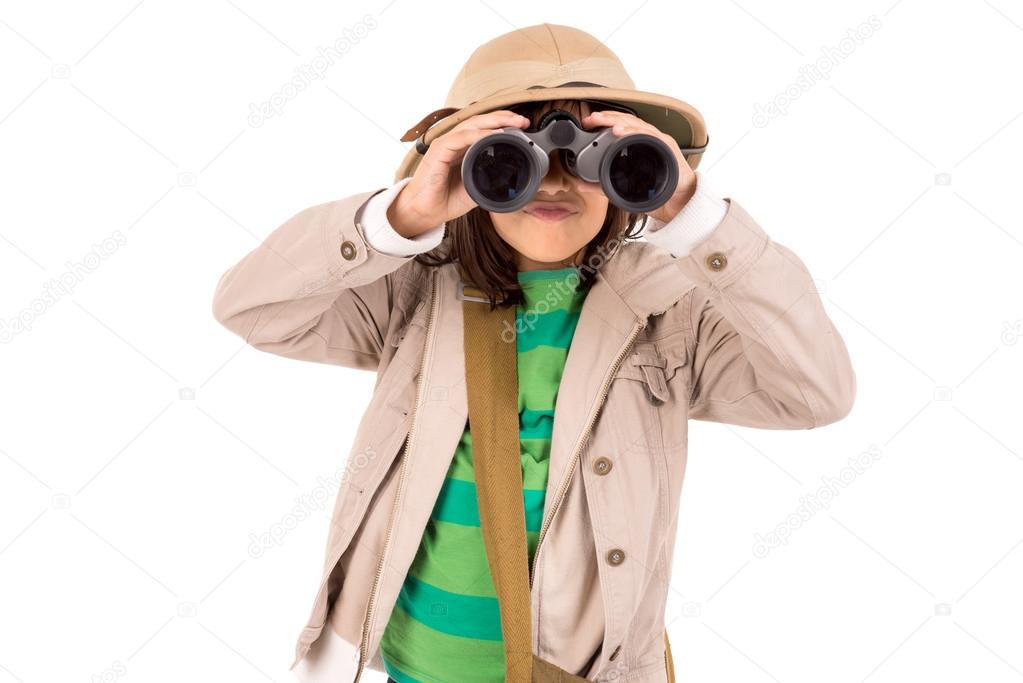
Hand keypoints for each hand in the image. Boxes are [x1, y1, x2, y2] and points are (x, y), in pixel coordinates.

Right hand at [387, 110, 530, 237]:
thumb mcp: (475, 188)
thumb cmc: (445, 199)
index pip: (484, 128)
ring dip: (494, 122)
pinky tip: (492, 134)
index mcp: (463, 148)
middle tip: (523, 121)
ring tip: (512, 123)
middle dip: (503, 118)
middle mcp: (454, 142)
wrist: (425, 212)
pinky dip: (478, 135)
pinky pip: (460, 137)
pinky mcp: (439, 150)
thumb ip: (489, 179)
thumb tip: (511, 177)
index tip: (523, 127)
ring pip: (472, 124)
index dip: (503, 124)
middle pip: (480, 121)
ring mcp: (446, 144)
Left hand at [581, 109, 696, 222]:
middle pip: (625, 122)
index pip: (619, 128)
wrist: (678, 203)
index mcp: (638, 146)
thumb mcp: (622, 188)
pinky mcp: (666, 145)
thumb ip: (602, 186)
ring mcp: (658, 140)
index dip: (603, 123)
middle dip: (606, 118)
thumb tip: (580, 186)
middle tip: (590, 119)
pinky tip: (619, 131)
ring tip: (601, 120)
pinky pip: (648, 133)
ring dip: (616, 121)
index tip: (587, 123)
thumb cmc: (656, 193)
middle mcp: (648, 139)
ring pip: (635, 124)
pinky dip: (632, 131)